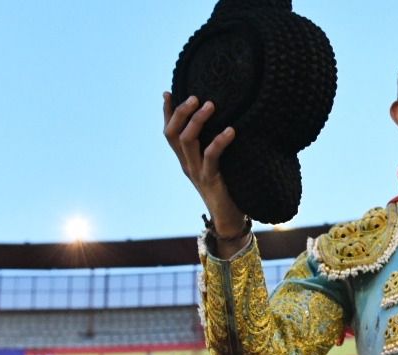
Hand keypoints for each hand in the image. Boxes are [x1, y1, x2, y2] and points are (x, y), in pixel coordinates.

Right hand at [162, 92, 247, 247]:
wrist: (230, 219)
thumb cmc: (229, 188)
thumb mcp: (218, 164)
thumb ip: (214, 146)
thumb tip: (226, 121)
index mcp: (185, 160)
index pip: (169, 132)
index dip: (167, 113)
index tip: (168, 92)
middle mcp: (186, 164)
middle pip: (173, 133)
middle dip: (181, 112)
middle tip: (196, 96)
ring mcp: (196, 172)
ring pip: (187, 141)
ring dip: (197, 121)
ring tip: (210, 105)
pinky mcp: (210, 180)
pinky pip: (211, 157)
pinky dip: (219, 141)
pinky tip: (230, 131)